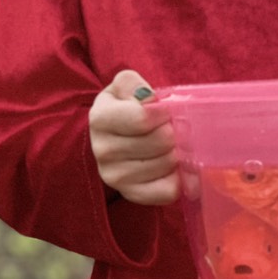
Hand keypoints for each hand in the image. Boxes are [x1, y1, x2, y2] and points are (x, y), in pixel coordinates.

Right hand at [88, 70, 179, 204]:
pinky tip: (171, 167)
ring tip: (168, 146)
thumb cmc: (126, 107)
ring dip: (176, 153)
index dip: (163, 112)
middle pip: (161, 141)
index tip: (164, 111)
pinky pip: (168, 190)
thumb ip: (132, 83)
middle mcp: (103, 150)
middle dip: (172, 131)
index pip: (143, 118)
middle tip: (168, 128)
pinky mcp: (131, 194)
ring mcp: (115, 177)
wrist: (115, 136)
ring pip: (167, 164)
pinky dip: (177, 178)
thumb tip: (148, 99)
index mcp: (100, 118)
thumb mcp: (124, 87)